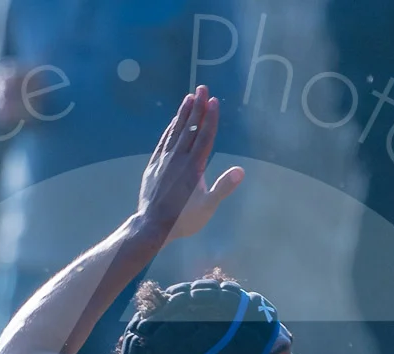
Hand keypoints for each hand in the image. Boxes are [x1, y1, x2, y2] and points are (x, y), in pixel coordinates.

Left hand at [135, 86, 245, 245]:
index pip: (204, 136)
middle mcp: (179, 159)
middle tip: (202, 88)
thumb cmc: (183, 219)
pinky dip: (170, 129)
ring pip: (175, 131)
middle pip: (190, 128)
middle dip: (197, 107)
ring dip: (183, 113)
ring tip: (189, 97)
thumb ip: (223, 188)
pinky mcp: (153, 165)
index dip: (210, 118)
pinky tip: (173, 121)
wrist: (152, 225)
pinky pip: (163, 141)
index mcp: (194, 167)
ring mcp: (164, 160)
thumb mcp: (207, 207)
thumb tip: (241, 171)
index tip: (213, 101)